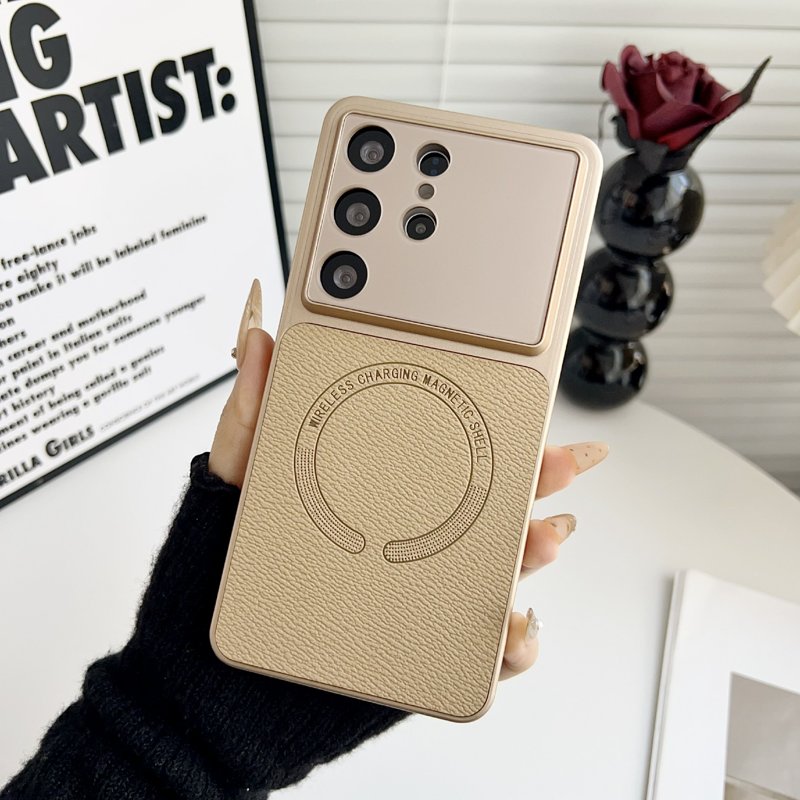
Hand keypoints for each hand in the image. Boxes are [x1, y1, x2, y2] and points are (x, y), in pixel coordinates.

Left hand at [210, 281, 607, 685]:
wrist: (205, 678)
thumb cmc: (224, 574)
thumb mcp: (233, 482)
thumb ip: (249, 413)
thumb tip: (258, 341)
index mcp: (376, 492)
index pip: (446, 451)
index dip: (494, 425)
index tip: (525, 403)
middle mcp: (405, 540)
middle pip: (489, 505)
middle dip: (538, 482)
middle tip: (562, 465)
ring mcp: (416, 596)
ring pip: (496, 572)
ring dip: (534, 555)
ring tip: (542, 540)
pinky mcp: (419, 653)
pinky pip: (481, 652)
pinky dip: (511, 645)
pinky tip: (512, 629)